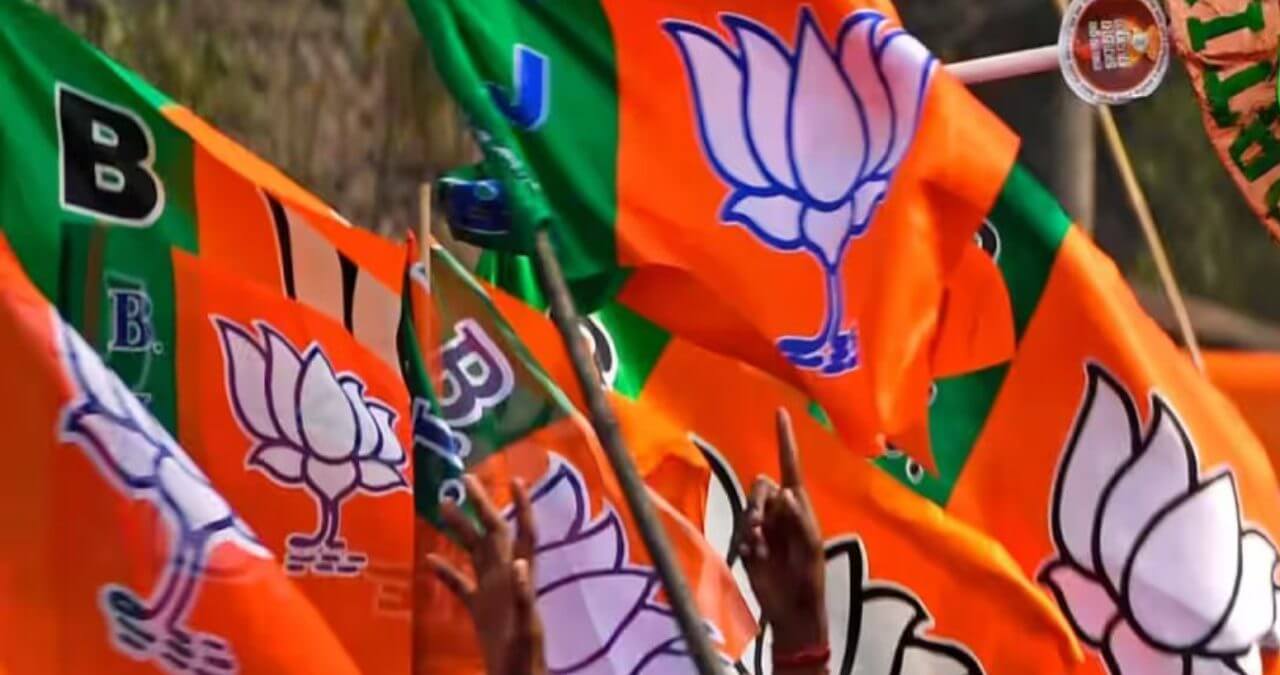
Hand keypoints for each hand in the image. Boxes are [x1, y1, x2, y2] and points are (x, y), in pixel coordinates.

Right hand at [427, 475, 545, 674]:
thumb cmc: (525, 656)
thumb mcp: (528, 626)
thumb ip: (524, 595)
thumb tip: (520, 564)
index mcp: (521, 577)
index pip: (524, 533)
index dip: (522, 507)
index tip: (515, 479)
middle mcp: (508, 577)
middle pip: (495, 533)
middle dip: (481, 506)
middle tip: (464, 479)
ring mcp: (492, 591)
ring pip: (476, 552)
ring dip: (461, 530)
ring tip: (443, 505)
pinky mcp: (479, 609)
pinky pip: (460, 585)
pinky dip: (445, 571)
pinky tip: (428, 559)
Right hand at [738, 409, 827, 670]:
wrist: (792, 610)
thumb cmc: (810, 579)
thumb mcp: (811, 548)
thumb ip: (799, 519)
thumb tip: (784, 491)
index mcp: (800, 506)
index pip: (790, 465)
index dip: (785, 439)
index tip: (780, 412)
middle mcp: (780, 511)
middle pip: (761, 486)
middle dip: (757, 501)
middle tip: (758, 525)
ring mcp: (764, 526)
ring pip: (748, 505)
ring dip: (751, 521)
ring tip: (758, 545)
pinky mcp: (750, 543)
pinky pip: (740, 530)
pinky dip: (747, 542)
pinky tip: (758, 558)